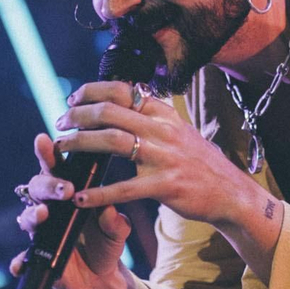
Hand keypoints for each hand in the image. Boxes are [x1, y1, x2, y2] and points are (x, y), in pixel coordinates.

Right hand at [10, 131, 134, 288]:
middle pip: (38, 187)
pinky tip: (19, 264)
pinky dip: (19, 261)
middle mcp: (50, 207)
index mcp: (68, 191)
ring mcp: (41, 230)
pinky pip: (23, 258)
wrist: (102, 275)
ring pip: (26, 216)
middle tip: (66, 188)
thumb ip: (115, 222)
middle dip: (48, 185)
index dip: (47, 153)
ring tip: (43, 213)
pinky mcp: (37, 256)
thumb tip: (109, 212)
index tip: (45, 140)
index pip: (55, 167)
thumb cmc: (107, 240)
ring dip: (32, 214)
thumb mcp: (117, 230)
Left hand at [52, 81, 266, 226]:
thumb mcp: (179, 131)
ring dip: (80, 143)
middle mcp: (163, 130)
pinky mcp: (165, 186)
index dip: (92, 91)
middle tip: (59, 123)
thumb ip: (153, 117)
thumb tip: (126, 99)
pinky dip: (98, 194)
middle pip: (110, 112)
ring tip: (60, 149)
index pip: (123, 90)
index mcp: (164, 114)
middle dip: (78, 115)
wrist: (231, 193)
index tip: (72, 100)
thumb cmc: (200, 163)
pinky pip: (124, 189)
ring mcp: (165, 157)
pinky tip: (79, 198)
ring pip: (112, 141)